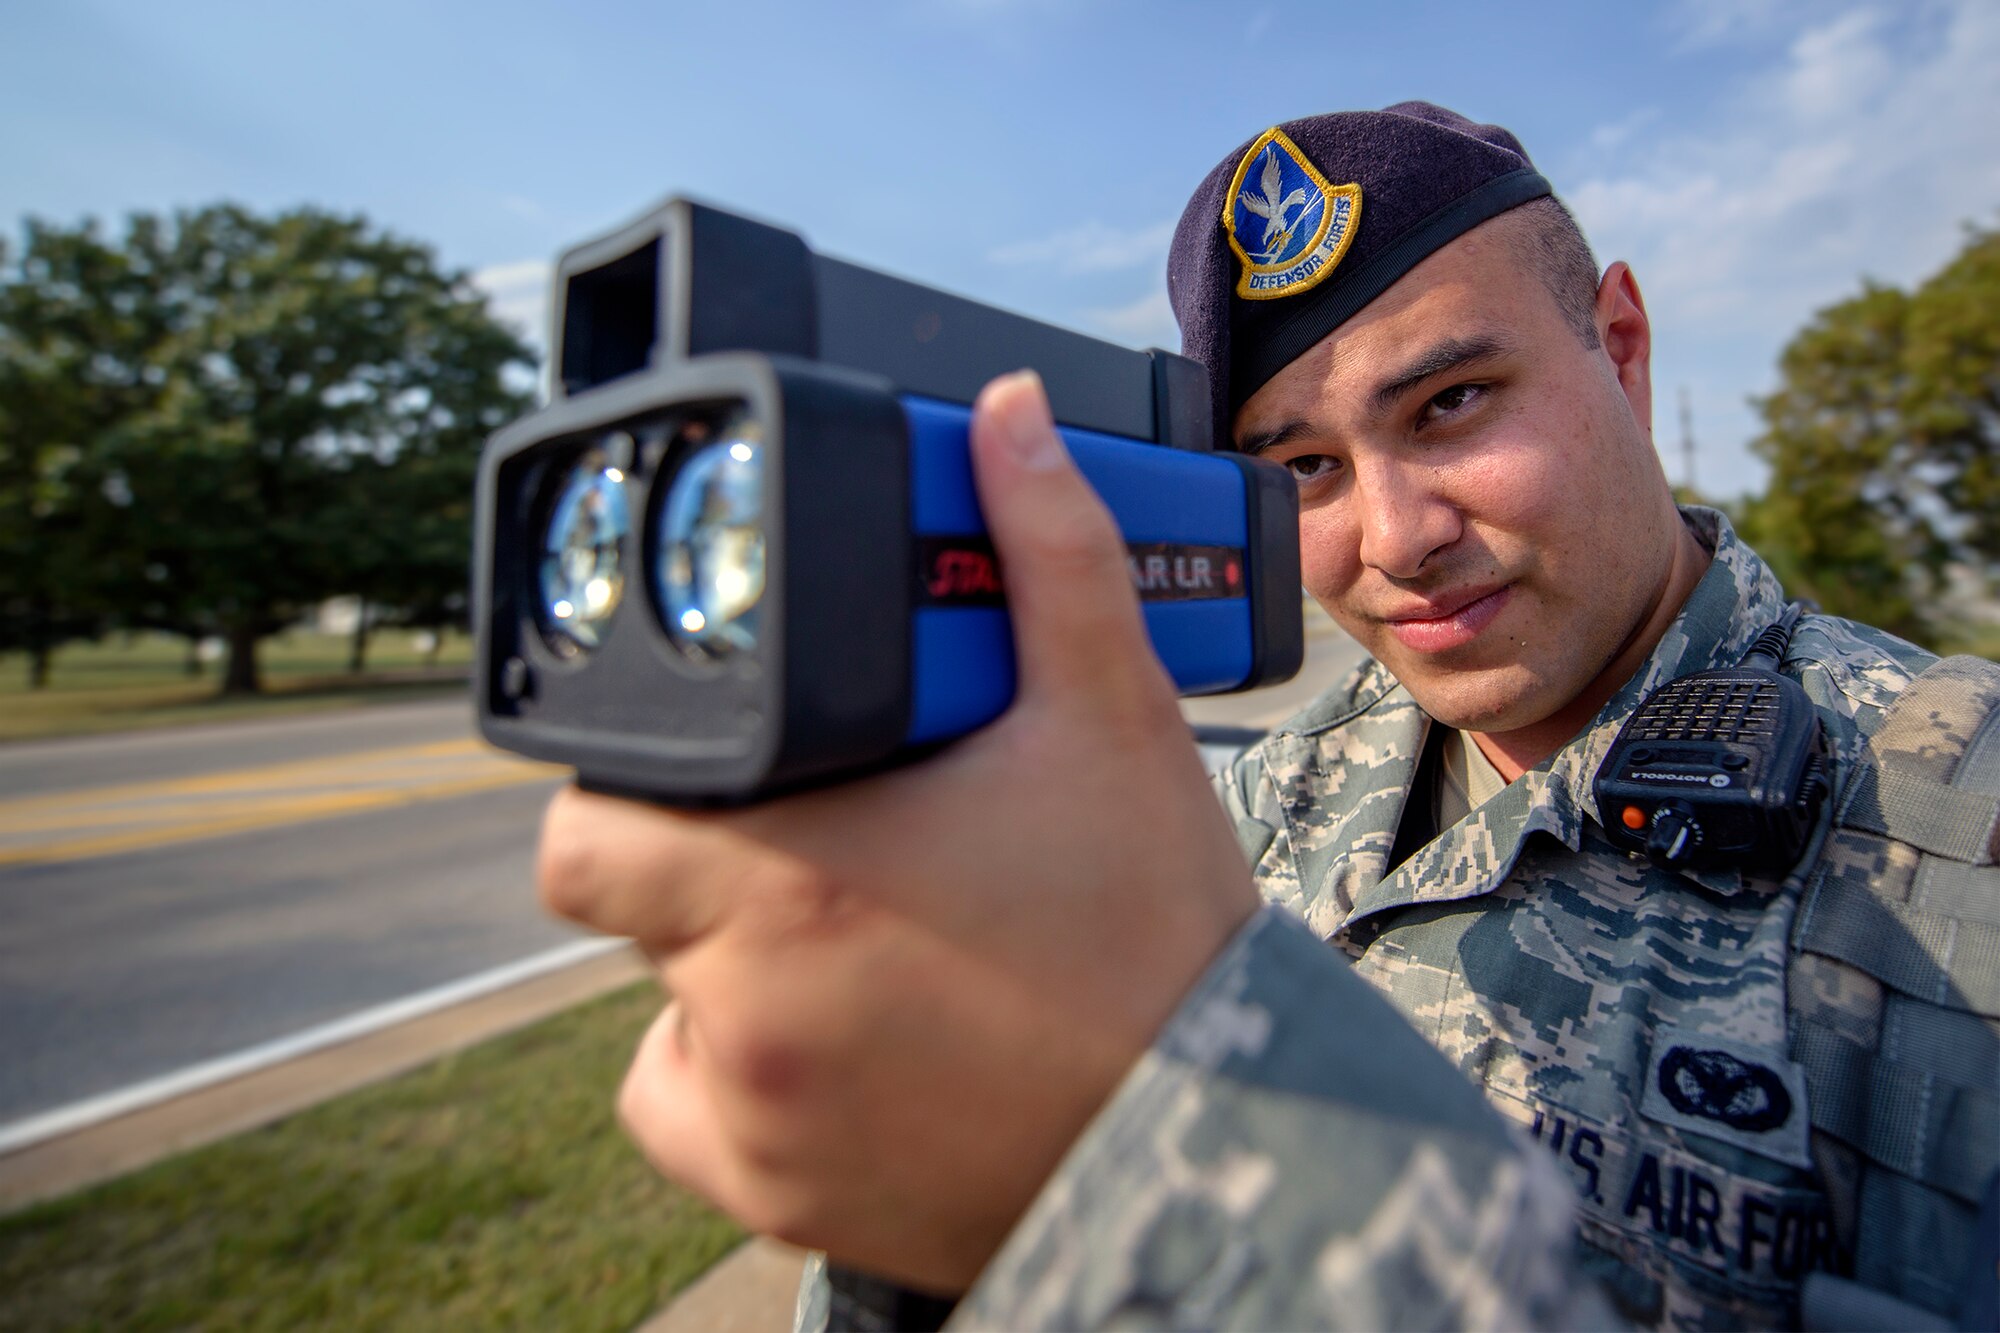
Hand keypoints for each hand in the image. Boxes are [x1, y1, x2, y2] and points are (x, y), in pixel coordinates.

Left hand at [537, 370, 1258, 1290]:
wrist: (1228, 1143)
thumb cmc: (1160, 935)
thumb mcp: (1110, 722)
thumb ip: (1048, 552)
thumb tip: (1008, 417)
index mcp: (790, 875)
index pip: (588, 825)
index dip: (633, 787)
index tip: (712, 774)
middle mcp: (747, 1009)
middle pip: (629, 909)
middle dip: (698, 861)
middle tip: (811, 840)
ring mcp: (756, 1117)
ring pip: (669, 1009)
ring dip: (731, 966)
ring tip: (861, 941)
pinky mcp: (776, 1199)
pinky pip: (699, 1115)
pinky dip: (744, 1079)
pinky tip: (848, 1039)